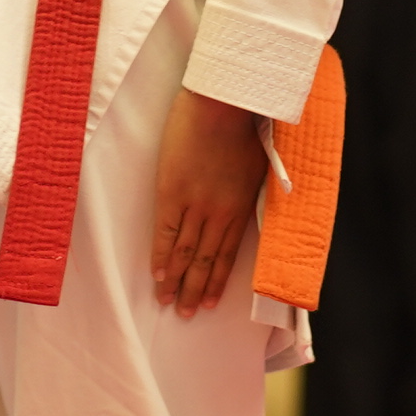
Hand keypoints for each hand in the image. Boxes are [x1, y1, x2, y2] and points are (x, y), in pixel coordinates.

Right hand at [149, 88, 269, 317]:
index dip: (217, 279)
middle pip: (205, 260)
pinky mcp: (171, 192)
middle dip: (196, 289)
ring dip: (178, 282)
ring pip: (185, 253)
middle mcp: (219, 213)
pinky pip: (165, 233)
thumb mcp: (257, 163)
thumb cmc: (241, 124)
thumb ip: (248, 191)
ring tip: (169, 303)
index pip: (228, 254)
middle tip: (187, 313)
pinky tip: (158, 276)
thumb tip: (243, 207)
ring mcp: (195, 204)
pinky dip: (161, 257)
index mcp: (240, 207)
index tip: (209, 300)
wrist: (221, 102)